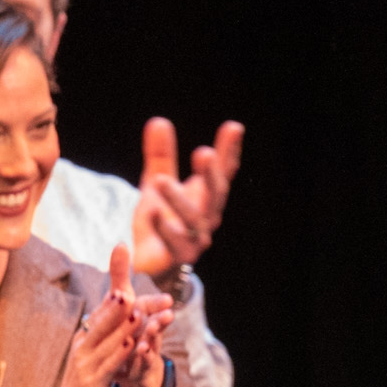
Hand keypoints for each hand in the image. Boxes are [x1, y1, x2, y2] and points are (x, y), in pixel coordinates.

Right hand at [40, 248, 164, 386]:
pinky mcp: (92, 383)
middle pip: (100, 326)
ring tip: (136, 314)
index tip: (124, 287)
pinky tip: (130, 344)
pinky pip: (109, 365)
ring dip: (122, 328)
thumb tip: (112, 311)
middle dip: (115, 310)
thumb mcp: (89, 355)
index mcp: (82, 341)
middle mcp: (81, 349)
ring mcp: (85, 366)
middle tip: (127, 292)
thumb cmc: (82, 382)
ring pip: (107, 343)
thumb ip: (100, 335)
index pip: (97, 317)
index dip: (112, 303)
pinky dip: (120, 353)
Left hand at [130, 116, 244, 274]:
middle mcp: (207, 216)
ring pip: (193, 218)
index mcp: (205, 196)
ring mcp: (195, 238)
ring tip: (160, 180)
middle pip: (215, 194)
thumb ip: (160, 156)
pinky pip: (174, 242)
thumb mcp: (157, 184)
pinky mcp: (177, 256)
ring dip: (179, 198)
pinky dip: (164, 228)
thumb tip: (158, 120)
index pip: (223, 172)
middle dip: (211, 174)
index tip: (233, 128)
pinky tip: (153, 213)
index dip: (229, 151)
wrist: (152, 266)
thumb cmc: (161, 221)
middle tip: (204, 153)